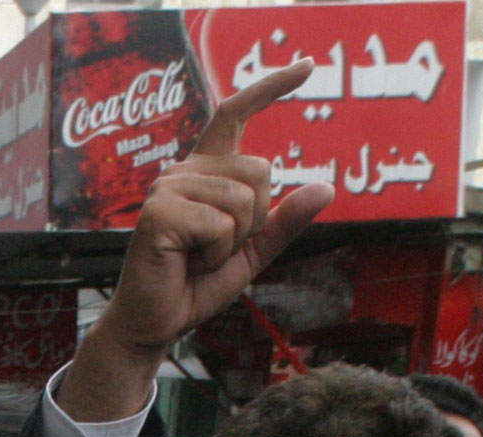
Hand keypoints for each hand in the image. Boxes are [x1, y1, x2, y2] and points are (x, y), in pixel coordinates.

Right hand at [63, 60, 332, 422]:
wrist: (156, 322)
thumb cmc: (195, 285)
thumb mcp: (251, 252)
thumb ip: (284, 222)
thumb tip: (326, 188)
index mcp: (205, 174)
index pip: (234, 115)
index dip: (270, 88)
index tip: (307, 67)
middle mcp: (184, 172)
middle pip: (259, 170)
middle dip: (254, 220)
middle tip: (215, 249)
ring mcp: (168, 189)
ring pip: (242, 201)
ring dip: (232, 242)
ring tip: (198, 257)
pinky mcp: (159, 213)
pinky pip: (219, 225)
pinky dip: (215, 254)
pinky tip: (187, 263)